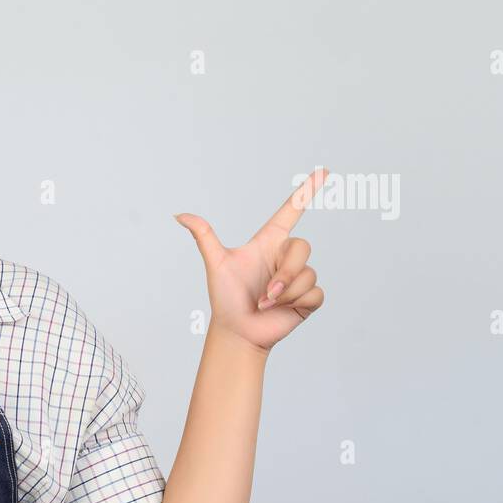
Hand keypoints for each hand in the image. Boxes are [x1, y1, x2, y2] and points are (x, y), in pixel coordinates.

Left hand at [174, 168, 328, 352]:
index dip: (306, 191)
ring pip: (307, 274)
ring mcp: (298, 277)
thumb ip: (203, 236)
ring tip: (266, 303)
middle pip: (303, 247)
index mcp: (267, 243)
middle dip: (284, 274)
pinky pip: (315, 292)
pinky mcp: (307, 298)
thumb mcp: (216, 264)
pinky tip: (281, 310)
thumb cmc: (225, 298)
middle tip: (264, 293)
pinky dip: (297, 303)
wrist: (236, 331)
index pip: (290, 212)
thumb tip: (179, 215)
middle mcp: (284, 256)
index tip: (323, 171)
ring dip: (285, 293)